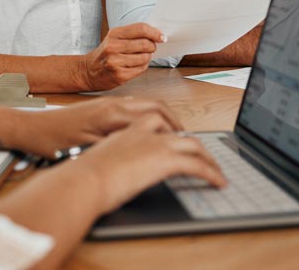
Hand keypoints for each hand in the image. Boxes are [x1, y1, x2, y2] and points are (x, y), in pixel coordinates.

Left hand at [15, 96, 180, 157]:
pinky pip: (134, 106)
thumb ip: (118, 146)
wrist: (33, 127)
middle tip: (186, 139)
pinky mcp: (103, 106)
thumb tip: (144, 149)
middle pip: (156, 105)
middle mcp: (114, 104)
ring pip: (146, 104)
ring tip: (172, 136)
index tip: (186, 145)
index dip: (174, 131)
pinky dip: (148, 116)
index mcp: (113, 114)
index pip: (156, 117)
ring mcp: (108, 103)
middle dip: (174, 121)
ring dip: (162, 117)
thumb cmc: (55, 142)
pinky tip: (149, 130)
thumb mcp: (89, 150)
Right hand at [61, 115, 226, 213]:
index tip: (176, 135)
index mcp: (124, 126)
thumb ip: (109, 155)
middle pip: (177, 127)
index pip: (154, 116)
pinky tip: (218, 182)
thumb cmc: (81, 174)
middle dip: (192, 140)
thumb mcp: (95, 156)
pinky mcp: (164, 160)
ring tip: (216, 170)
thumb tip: (114, 167)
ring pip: (193, 143)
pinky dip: (211, 173)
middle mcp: (143, 130)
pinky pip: (197, 164)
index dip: (169, 125)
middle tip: (202, 154)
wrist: (82, 179)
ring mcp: (155, 143)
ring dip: (208, 157)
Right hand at [80, 23, 165, 89]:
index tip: (162, 37)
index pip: (141, 29)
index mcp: (114, 34)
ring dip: (147, 58)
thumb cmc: (105, 53)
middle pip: (145, 44)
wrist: (88, 71)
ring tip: (140, 57)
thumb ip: (132, 34)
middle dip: (152, 46)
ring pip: (145, 58)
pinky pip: (141, 69)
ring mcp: (115, 62)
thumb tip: (156, 35)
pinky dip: (142, 67)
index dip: (155, 32)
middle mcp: (113, 47)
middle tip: (151, 48)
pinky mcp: (119, 75)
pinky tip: (134, 66)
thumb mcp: (114, 38)